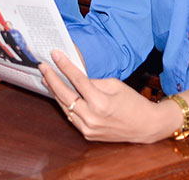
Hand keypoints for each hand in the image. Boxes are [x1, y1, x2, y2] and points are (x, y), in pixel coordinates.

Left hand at [40, 50, 176, 143]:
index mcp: (100, 102)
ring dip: (54, 92)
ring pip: (64, 107)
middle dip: (52, 78)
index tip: (54, 55)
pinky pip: (71, 117)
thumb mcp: (115, 85)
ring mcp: (88, 128)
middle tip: (43, 66)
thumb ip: (93, 81)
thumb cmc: (133, 102)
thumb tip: (75, 76)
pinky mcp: (87, 134)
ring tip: (46, 79)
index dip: (64, 66)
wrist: (145, 125)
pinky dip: (64, 105)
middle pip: (64, 95)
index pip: (77, 80)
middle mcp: (91, 117)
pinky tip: (59, 94)